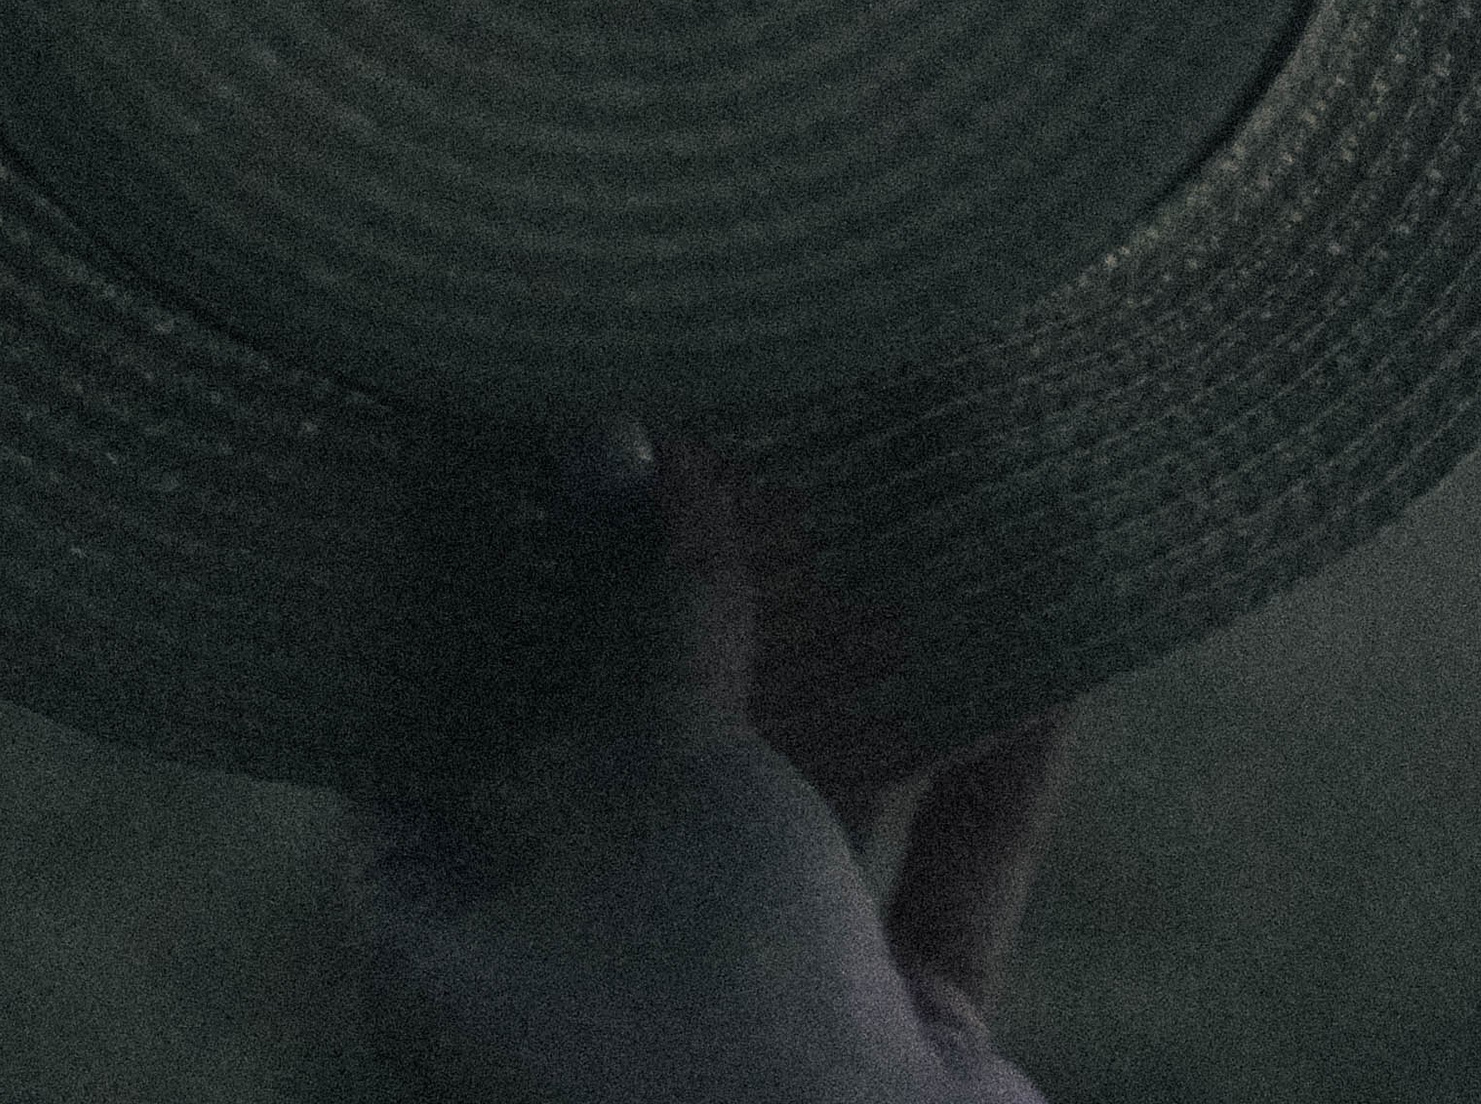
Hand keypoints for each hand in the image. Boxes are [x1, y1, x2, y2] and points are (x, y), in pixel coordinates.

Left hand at [348, 426, 1069, 1102]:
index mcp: (455, 939)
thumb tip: (646, 465)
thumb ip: (658, 624)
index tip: (528, 461)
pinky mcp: (891, 1047)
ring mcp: (745, 1019)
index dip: (483, 601)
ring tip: (893, 503)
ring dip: (858, 668)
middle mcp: (584, 979)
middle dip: (692, 610)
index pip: (436, 737)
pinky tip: (1045, 635)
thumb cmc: (703, 1018)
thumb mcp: (661, 780)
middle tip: (727, 437)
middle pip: (633, 756)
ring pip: (802, 802)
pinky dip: (989, 763)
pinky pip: (939, 872)